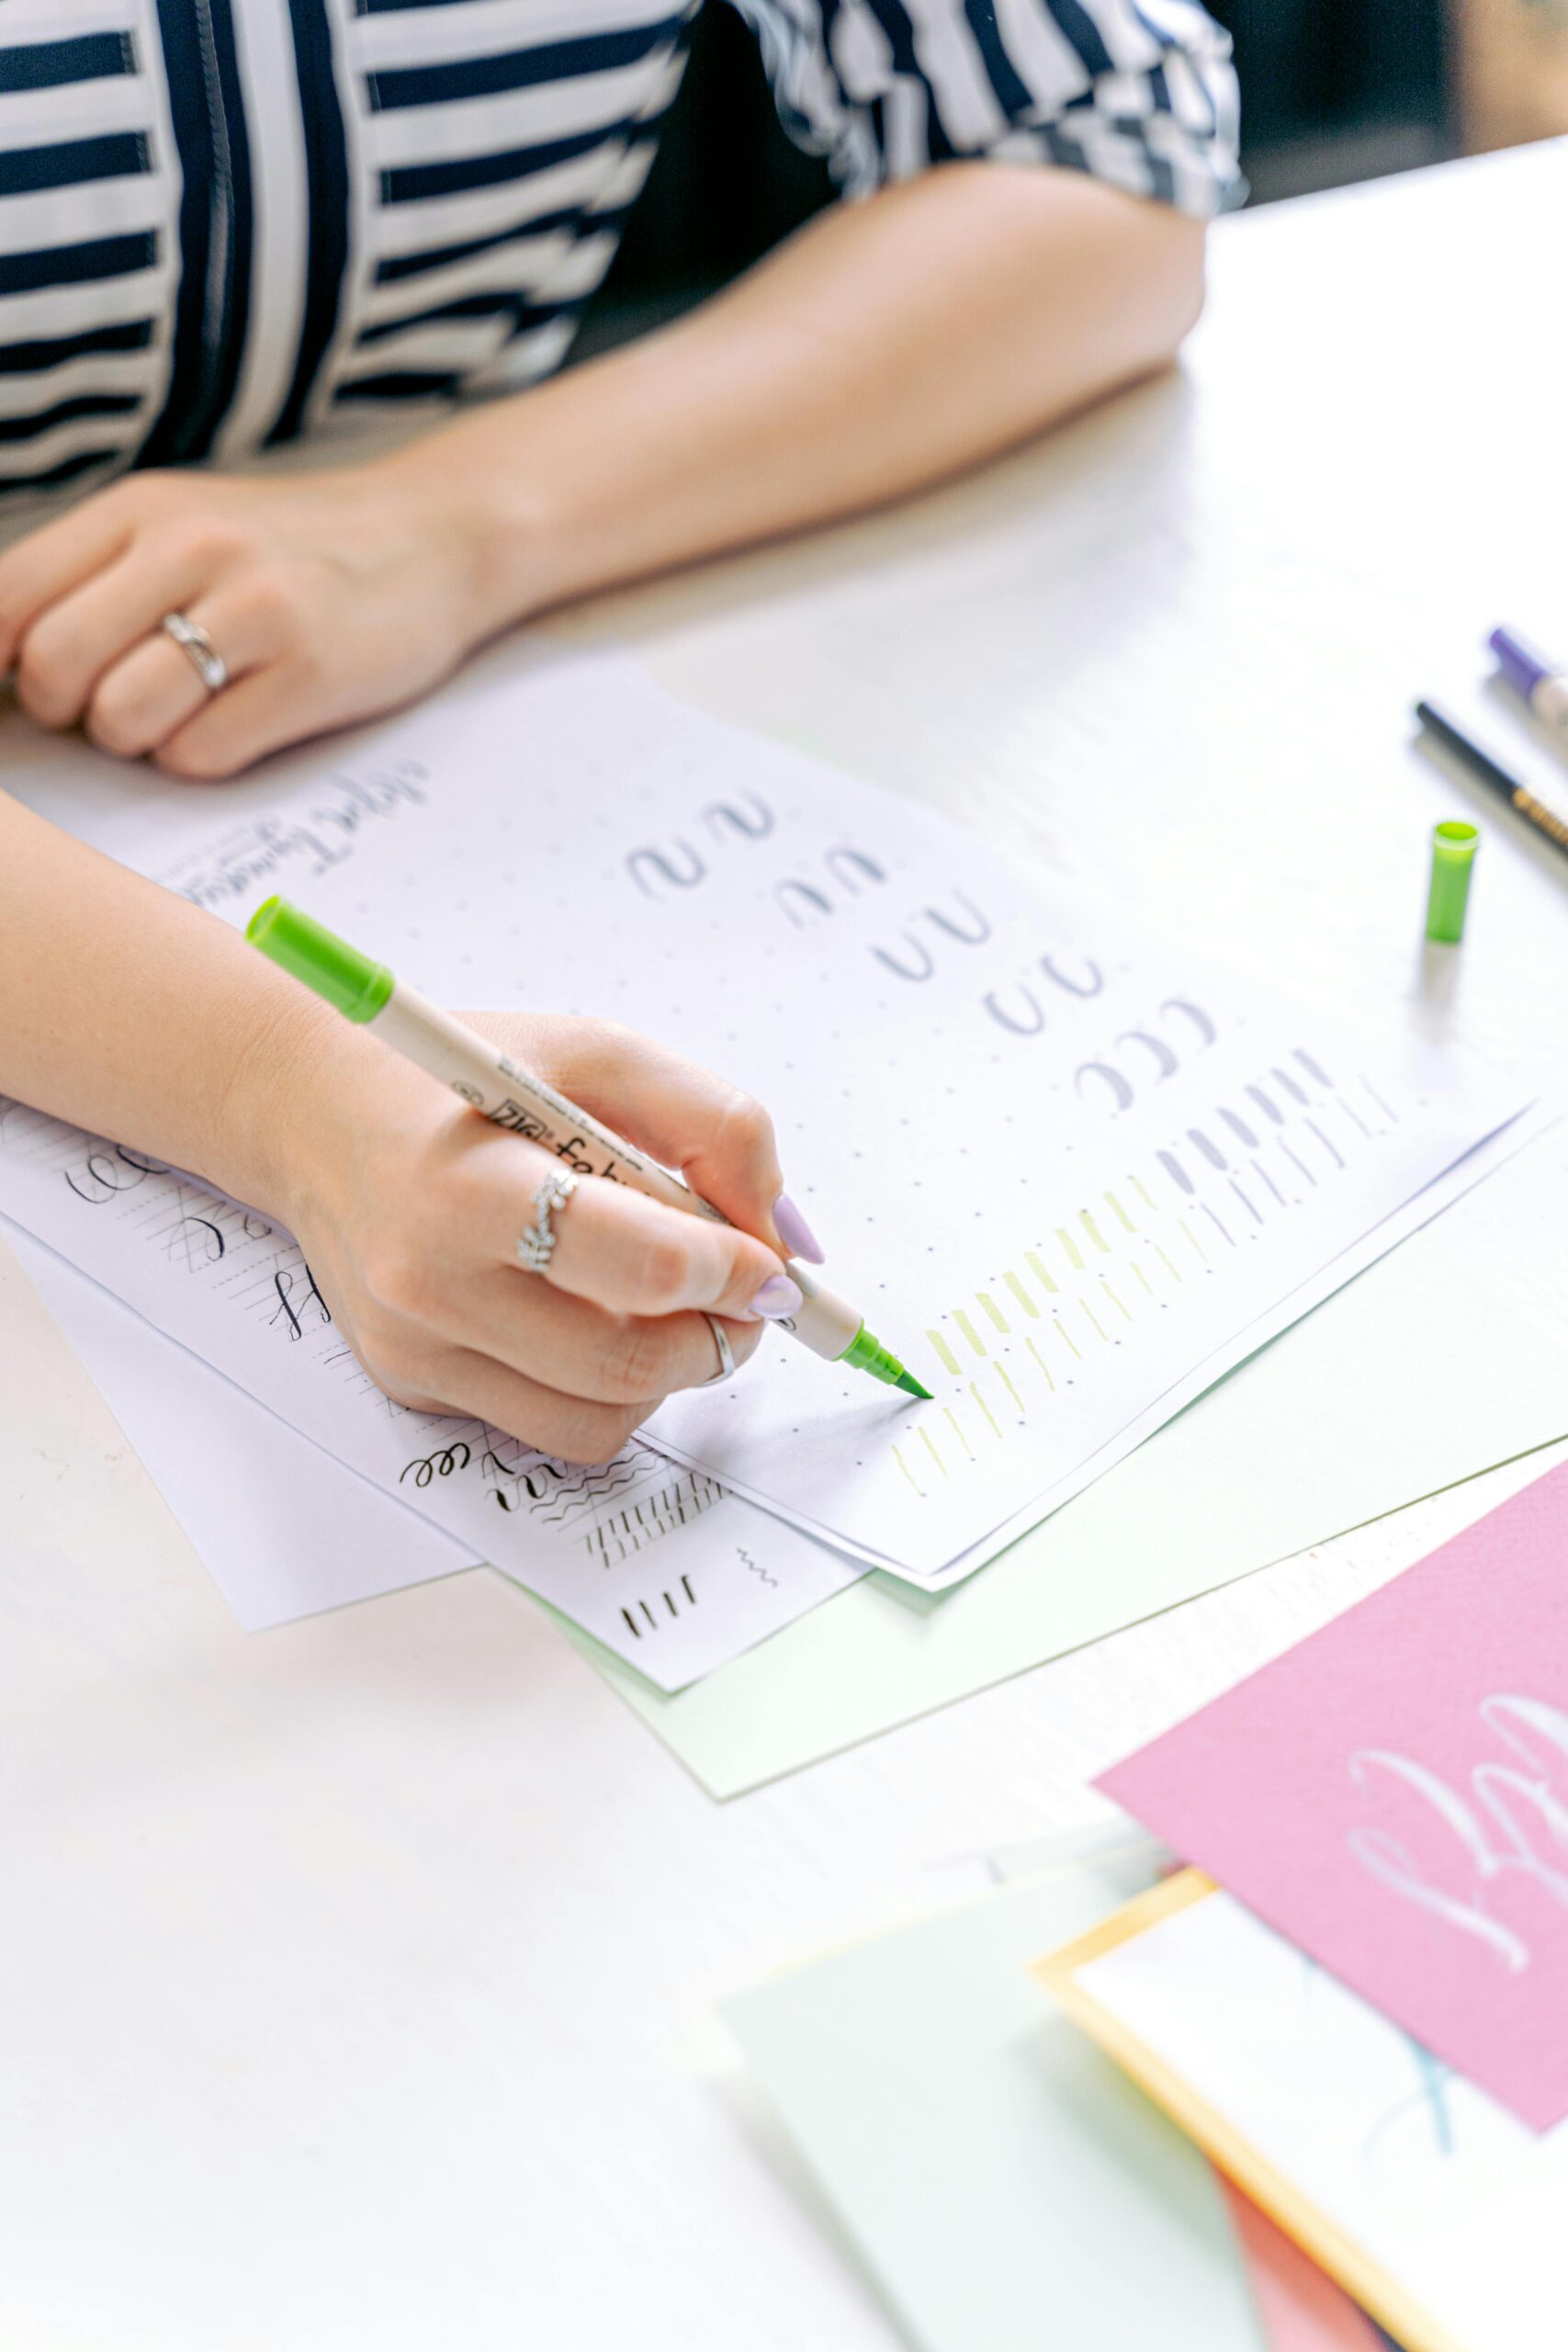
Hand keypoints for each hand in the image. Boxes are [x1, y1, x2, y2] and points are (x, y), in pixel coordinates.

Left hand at [0, 461, 493, 779]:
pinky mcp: (309, 674)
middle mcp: (191, 548)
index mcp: (140, 510)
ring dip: (133, 741)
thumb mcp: (181, 527)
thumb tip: (2, 660)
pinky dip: (200, 759)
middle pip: (55, 667)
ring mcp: (255, 610)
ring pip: (123, 718)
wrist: (434, 539)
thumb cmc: (290, 551)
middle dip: (65, 711)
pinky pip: (201, 754)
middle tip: (103, 708)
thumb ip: (91, 577)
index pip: (6, 598)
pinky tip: (234, 724)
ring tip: (173, 716)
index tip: (23, 688)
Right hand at [261, 1010, 815, 1463]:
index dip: (730, 1273)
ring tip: (667, 1303)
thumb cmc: (462, 1083)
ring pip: (603, 1419)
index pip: (639, 1265)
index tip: (768, 1265)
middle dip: (718, 1337)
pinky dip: (608, 1389)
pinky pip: (555, 1426)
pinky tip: (594, 1318)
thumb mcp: (595, 1053)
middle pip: (628, 1363)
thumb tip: (785, 1236)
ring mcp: (417, 1349)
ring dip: (670, 1372)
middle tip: (742, 1297)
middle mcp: (429, 1282)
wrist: (313, 1117)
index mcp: (469, 1185)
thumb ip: (712, 1123)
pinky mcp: (416, 1388)